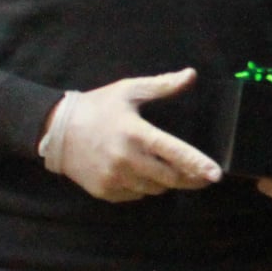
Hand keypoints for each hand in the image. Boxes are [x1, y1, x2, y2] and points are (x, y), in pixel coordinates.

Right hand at [41, 68, 220, 201]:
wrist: (55, 130)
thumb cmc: (97, 107)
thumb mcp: (128, 90)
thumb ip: (162, 85)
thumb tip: (191, 75)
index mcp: (135, 133)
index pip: (173, 151)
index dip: (197, 164)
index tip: (216, 174)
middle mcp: (125, 159)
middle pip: (170, 178)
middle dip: (190, 178)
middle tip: (203, 176)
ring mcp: (114, 178)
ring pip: (155, 189)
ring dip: (165, 182)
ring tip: (165, 168)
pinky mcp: (105, 191)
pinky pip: (136, 195)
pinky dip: (144, 187)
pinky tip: (139, 172)